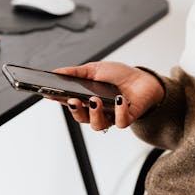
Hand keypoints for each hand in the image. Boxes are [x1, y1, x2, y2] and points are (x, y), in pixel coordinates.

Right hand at [48, 61, 164, 131]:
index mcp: (87, 100)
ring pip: (98, 124)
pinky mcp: (126, 118)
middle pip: (82, 118)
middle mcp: (98, 111)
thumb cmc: (119, 76)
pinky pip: (120, 121)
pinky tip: (119, 100)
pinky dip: (119, 111)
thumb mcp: (95, 69)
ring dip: (95, 113)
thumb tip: (56, 71)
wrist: (144, 79)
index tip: (50, 94)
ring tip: (95, 100)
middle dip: (76, 110)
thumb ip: (76, 72)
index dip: (60, 100)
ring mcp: (111, 116)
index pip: (71, 102)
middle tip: (74, 100)